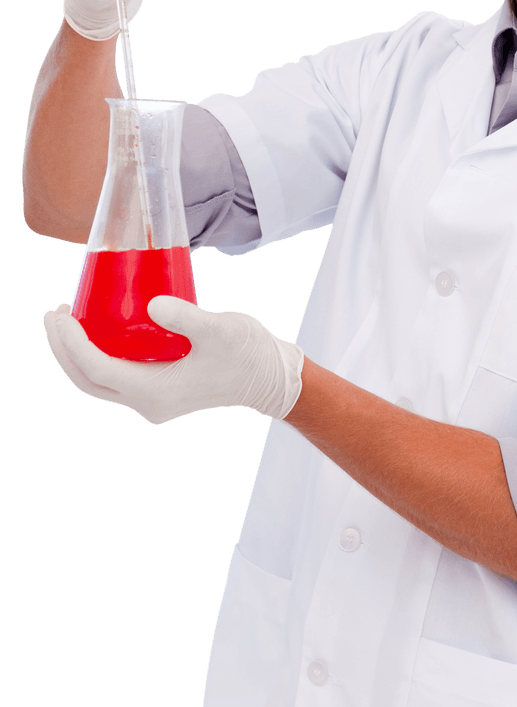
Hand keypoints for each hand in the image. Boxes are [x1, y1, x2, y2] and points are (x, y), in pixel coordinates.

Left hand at [42, 297, 303, 425]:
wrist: (271, 380)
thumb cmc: (249, 355)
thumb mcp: (219, 330)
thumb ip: (185, 317)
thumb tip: (153, 304)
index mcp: (153, 392)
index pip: (95, 368)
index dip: (70, 342)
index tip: (60, 313)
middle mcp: (146, 403)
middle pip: (86, 380)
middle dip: (62, 350)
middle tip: (53, 314)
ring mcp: (152, 401)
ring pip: (97, 382)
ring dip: (76, 354)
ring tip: (68, 320)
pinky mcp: (160, 392)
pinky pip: (115, 377)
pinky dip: (98, 356)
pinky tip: (101, 331)